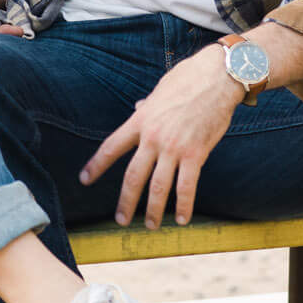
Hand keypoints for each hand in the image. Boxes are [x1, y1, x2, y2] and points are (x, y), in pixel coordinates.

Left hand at [80, 50, 239, 229]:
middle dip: (126, 202)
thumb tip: (138, 107)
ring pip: (159, 187)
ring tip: (151, 225)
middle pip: (133, 176)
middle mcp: (153, 137)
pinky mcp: (196, 153)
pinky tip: (183, 218)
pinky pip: (187, 186)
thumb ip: (147, 105)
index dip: (96, 165)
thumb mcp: (159, 90)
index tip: (84, 179)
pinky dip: (185, 205)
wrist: (217, 77)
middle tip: (121, 219)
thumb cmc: (188, 79)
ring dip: (153, 210)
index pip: (111, 147)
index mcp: (140, 120)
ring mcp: (174, 148)